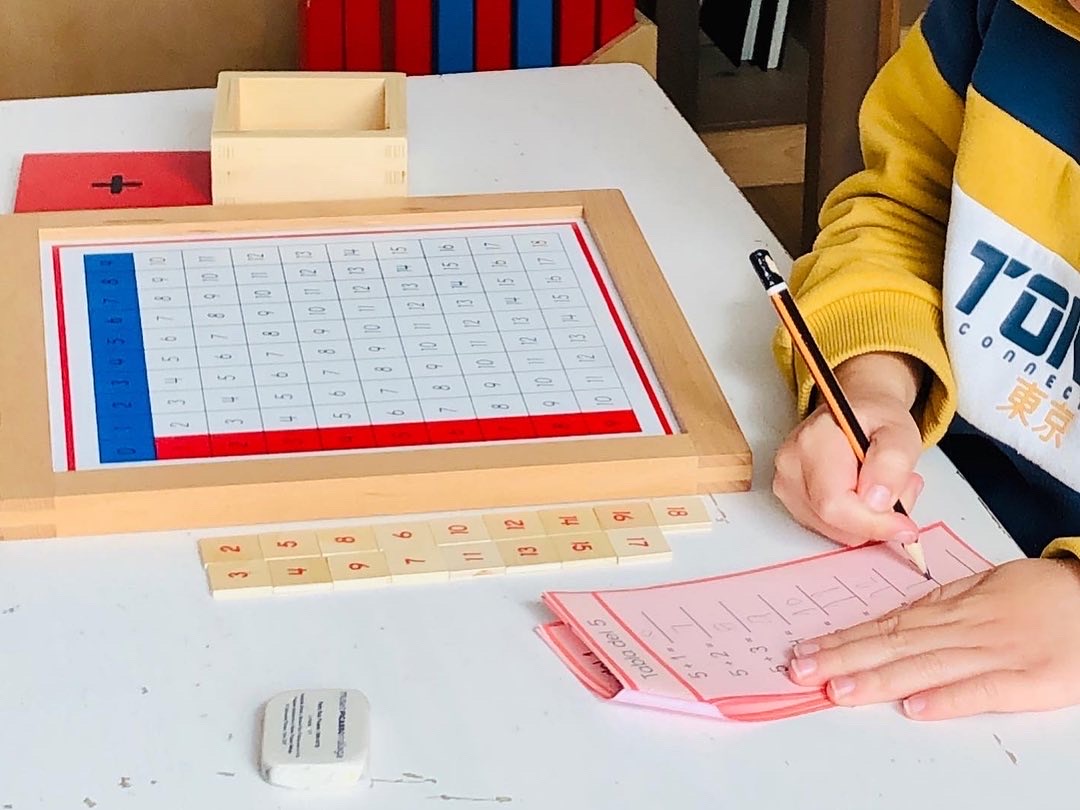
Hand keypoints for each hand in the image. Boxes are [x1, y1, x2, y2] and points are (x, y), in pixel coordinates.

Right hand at [773, 352, 924, 546]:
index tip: (905, 526)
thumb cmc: (875, 419)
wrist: (854, 412)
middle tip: (904, 487)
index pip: (834, 504)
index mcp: (812, 442)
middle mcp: (790, 465)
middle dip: (877, 518)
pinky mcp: (791, 500)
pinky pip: (829, 529)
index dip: (872, 523)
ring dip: (868, 520)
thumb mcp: (900, 432)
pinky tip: (864, 494)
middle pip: (834, 522)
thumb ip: (892, 463)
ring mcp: (786, 485)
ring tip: (884, 486)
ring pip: (834, 530)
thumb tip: (877, 502)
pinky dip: (855, 521)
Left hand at [787, 557, 1079, 718]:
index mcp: (953, 607)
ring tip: (837, 689)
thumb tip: (896, 618)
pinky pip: (983, 690)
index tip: (807, 650)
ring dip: (878, 679)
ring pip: (926, 666)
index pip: (886, 625)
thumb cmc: (1043, 595)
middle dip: (843, 657)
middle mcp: (966, 629)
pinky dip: (948, 699)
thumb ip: (942, 604)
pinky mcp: (1028, 679)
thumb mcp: (986, 587)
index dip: (844, 639)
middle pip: (895, 644)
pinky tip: (914, 708)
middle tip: (800, 669)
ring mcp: (996, 654)